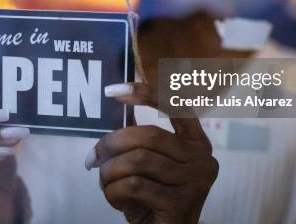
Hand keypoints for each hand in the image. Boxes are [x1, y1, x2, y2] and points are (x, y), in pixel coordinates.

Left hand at [86, 82, 217, 223]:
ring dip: (110, 171)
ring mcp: (195, 182)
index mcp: (196, 142)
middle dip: (112, 143)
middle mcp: (202, 158)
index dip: (145, 93)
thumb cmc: (153, 199)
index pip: (175, 105)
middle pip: (148, 135)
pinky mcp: (181, 204)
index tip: (113, 90)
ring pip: (138, 160)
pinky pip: (134, 185)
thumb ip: (140, 139)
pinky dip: (114, 191)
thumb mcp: (148, 165)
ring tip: (105, 181)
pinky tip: (115, 198)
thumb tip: (116, 107)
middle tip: (93, 157)